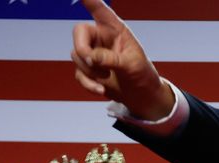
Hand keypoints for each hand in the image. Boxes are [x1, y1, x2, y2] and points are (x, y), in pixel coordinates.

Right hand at [72, 0, 173, 118]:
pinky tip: (101, 90)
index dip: (89, 0)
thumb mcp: (131, 65)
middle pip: (79, 32)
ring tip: (107, 77)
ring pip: (77, 55)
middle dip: (82, 48)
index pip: (101, 10)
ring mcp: (93, 53)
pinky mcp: (89, 69)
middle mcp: (102, 37)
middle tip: (90, 60)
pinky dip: (88, 83)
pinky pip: (78, 73)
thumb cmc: (142, 75)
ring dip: (90, 70)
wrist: (141, 96)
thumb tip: (89, 56)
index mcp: (116, 30)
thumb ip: (110, 58)